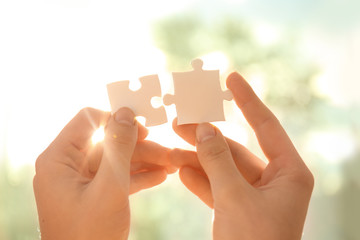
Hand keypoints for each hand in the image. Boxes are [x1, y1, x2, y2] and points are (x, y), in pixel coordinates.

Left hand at [33, 107, 173, 239]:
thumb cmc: (88, 234)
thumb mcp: (109, 187)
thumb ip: (118, 147)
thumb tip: (126, 113)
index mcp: (59, 158)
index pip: (88, 120)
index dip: (117, 119)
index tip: (145, 125)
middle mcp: (67, 166)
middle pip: (108, 143)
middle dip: (140, 147)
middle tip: (167, 152)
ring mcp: (80, 181)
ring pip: (116, 160)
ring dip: (144, 161)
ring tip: (172, 165)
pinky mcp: (92, 194)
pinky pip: (116, 177)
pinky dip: (137, 176)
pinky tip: (160, 175)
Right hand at [170, 72, 313, 239]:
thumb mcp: (235, 198)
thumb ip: (217, 160)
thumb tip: (203, 127)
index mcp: (289, 174)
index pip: (266, 126)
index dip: (248, 100)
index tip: (231, 77)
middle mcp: (275, 181)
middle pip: (236, 148)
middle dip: (207, 136)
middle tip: (181, 118)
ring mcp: (256, 196)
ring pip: (222, 168)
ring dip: (196, 158)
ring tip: (171, 145)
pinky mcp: (239, 209)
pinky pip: (217, 187)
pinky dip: (199, 179)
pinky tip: (179, 169)